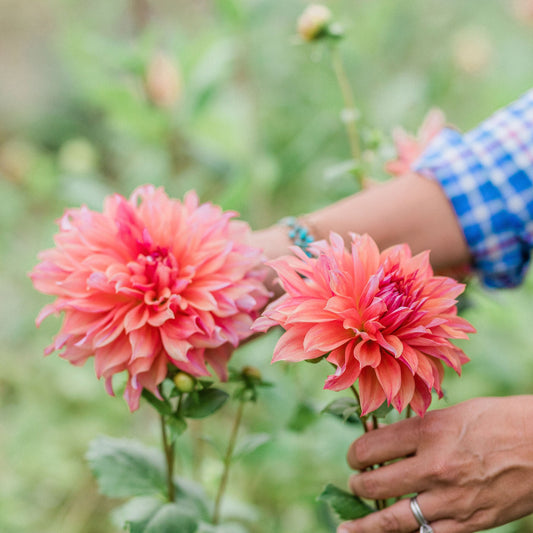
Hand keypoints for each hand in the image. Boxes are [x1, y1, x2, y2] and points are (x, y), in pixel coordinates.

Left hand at [338, 396, 532, 532]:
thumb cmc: (498, 420)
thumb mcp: (452, 413)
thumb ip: (418, 429)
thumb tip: (386, 443)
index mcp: (428, 431)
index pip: (371, 447)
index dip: (355, 454)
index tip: (354, 457)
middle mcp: (435, 465)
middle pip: (377, 484)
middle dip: (359, 485)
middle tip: (355, 484)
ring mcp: (452, 498)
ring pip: (395, 519)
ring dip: (367, 525)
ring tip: (346, 530)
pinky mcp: (471, 522)